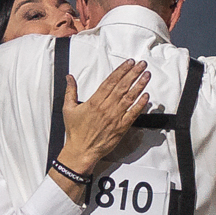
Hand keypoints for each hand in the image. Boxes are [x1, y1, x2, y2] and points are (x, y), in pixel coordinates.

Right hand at [52, 58, 149, 199]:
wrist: (81, 151)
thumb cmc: (75, 132)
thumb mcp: (68, 109)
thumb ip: (70, 91)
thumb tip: (69, 78)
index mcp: (94, 101)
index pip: (110, 81)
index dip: (121, 71)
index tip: (129, 63)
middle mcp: (106, 108)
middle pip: (122, 86)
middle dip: (133, 73)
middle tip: (141, 64)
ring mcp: (115, 117)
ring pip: (129, 98)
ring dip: (139, 85)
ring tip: (147, 75)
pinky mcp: (121, 128)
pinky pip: (133, 114)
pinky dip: (140, 105)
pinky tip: (146, 96)